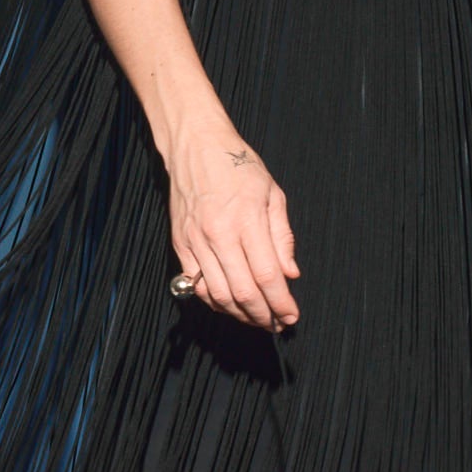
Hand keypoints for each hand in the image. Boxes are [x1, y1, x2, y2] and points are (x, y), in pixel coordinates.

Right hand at [166, 125, 300, 329]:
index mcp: (247, 221)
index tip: (291, 316)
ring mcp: (196, 242)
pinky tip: (230, 305)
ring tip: (256, 318)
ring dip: (240, 314)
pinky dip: (214, 302)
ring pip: (218, 295)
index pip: (267, 276)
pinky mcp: (180, 245)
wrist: (196, 147)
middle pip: (243, 293)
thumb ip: (283, 237)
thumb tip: (290, 273)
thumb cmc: (238, 166)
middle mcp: (219, 235)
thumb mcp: (273, 194)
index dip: (281, 303)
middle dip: (263, 316)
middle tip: (277, 324)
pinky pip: (196, 285)